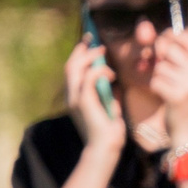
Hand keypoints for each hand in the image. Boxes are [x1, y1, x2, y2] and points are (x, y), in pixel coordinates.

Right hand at [63, 38, 125, 158]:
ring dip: (89, 57)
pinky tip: (111, 74)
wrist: (106, 148)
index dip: (79, 54)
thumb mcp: (110, 109)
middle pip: (70, 65)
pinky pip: (88, 78)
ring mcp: (75, 98)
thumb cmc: (109, 132)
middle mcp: (71, 95)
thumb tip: (116, 84)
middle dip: (82, 49)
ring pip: (75, 68)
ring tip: (103, 51)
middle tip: (94, 38)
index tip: (89, 42)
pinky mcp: (83, 102)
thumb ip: (110, 96)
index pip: (73, 70)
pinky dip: (99, 71)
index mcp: (75, 96)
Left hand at [148, 26, 187, 144]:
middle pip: (171, 42)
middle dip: (160, 48)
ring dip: (156, 72)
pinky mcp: (179, 95)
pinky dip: (154, 86)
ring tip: (168, 85)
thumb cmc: (181, 97)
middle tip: (163, 61)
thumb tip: (145, 28)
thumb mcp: (180, 73)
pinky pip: (156, 79)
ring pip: (160, 62)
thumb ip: (166, 51)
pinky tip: (165, 96)